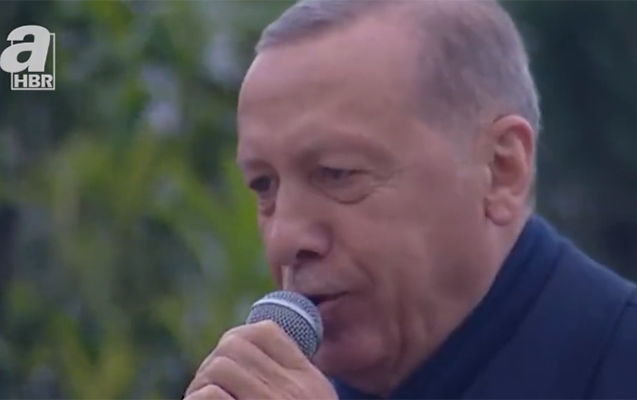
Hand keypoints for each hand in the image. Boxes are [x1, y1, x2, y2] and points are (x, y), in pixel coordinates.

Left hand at [183, 320, 337, 399]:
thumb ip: (293, 380)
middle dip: (214, 360)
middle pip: (236, 344)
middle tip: (204, 384)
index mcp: (308, 379)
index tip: (226, 360)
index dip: (238, 338)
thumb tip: (255, 359)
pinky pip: (210, 395)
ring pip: (220, 366)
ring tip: (198, 398)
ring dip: (201, 383)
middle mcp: (292, 388)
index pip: (266, 331)